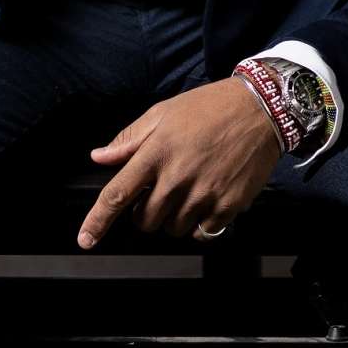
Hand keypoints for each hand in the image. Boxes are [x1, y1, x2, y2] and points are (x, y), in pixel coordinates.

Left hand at [79, 78, 281, 249]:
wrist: (261, 109)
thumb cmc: (210, 107)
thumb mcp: (164, 112)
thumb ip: (130, 138)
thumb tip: (100, 157)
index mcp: (156, 153)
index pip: (117, 195)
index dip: (97, 221)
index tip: (85, 240)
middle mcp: (177, 178)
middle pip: (145, 221)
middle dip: (147, 213)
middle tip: (162, 192)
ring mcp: (204, 194)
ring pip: (173, 229)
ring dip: (174, 218)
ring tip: (190, 191)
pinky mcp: (228, 206)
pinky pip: (203, 233)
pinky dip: (200, 224)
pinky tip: (207, 201)